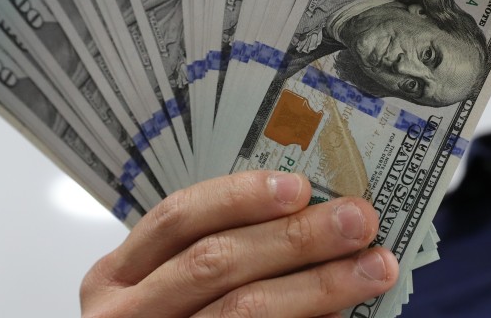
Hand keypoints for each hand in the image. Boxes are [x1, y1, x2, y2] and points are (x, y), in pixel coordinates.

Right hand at [81, 171, 398, 317]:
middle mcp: (127, 315)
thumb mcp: (169, 288)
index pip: (178, 218)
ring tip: (372, 268)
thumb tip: (309, 211)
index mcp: (118, 276)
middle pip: (216, 261)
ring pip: (242, 309)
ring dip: (318, 285)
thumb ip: (220, 252)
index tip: (300, 186)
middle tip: (356, 220)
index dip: (240, 197)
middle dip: (295, 237)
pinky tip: (343, 314)